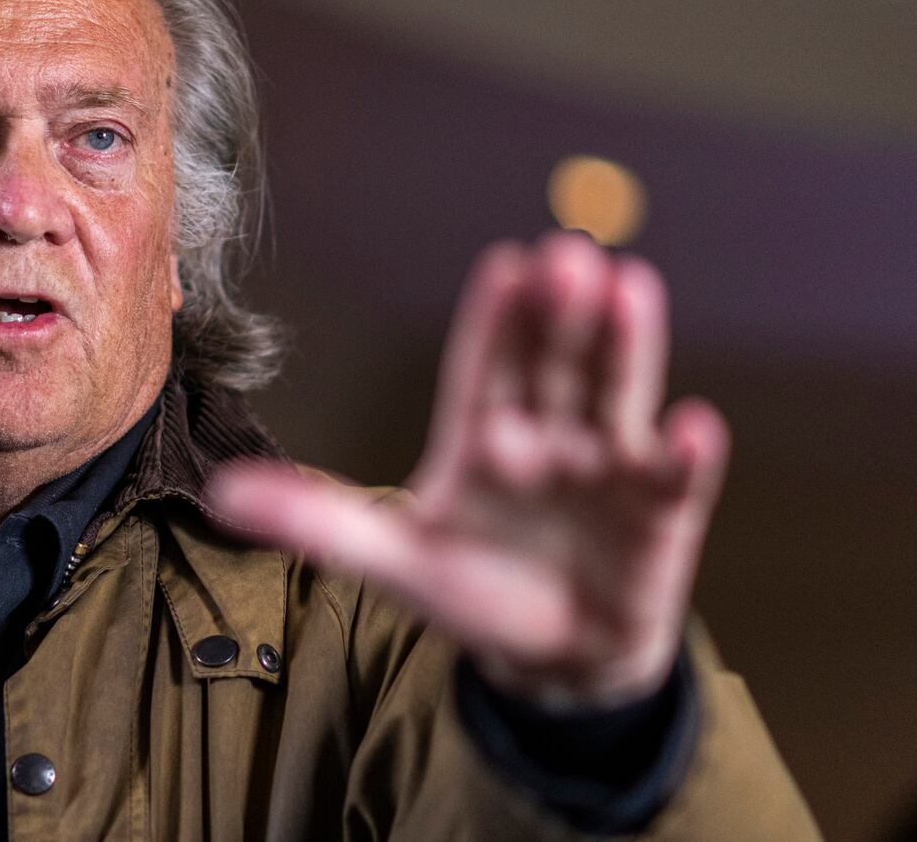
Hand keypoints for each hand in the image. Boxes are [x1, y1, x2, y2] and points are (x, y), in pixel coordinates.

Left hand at [211, 232, 727, 707]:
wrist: (554, 657)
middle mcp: (548, 432)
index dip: (494, 324)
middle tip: (565, 259)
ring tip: (629, 290)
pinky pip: (675, 478)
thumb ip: (318, 520)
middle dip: (558, 316)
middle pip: (553, 365)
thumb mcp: (391, 557)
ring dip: (624, 348)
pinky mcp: (661, 511)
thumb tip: (223, 494)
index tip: (504, 268)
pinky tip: (693, 427)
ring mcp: (607, 465)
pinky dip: (686, 456)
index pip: (486, 368)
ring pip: (613, 397)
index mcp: (483, 432)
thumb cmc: (470, 590)